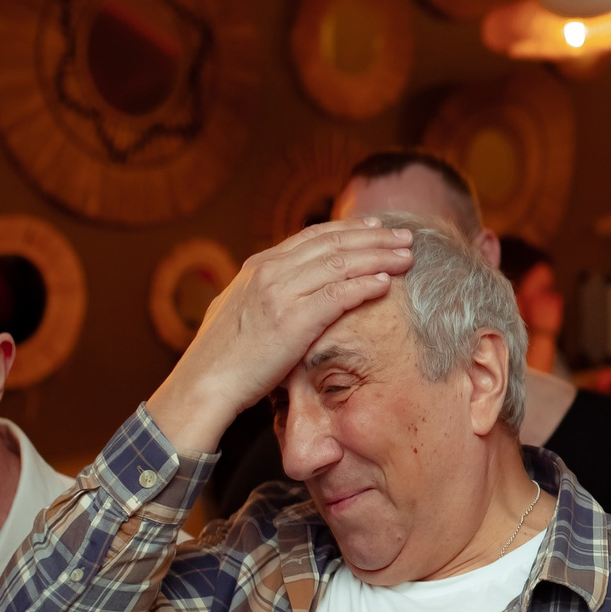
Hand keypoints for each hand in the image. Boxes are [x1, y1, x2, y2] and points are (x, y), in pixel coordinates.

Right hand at [148, 219, 414, 451]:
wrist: (204, 383)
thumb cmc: (223, 356)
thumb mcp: (239, 309)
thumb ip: (265, 291)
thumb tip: (286, 285)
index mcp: (258, 266)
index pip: (313, 237)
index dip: (349, 230)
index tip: (376, 227)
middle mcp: (270, 272)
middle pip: (333, 244)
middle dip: (374, 238)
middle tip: (404, 236)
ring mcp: (281, 293)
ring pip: (341, 264)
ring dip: (379, 257)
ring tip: (406, 255)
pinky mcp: (293, 320)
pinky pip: (338, 296)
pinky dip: (364, 286)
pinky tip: (386, 283)